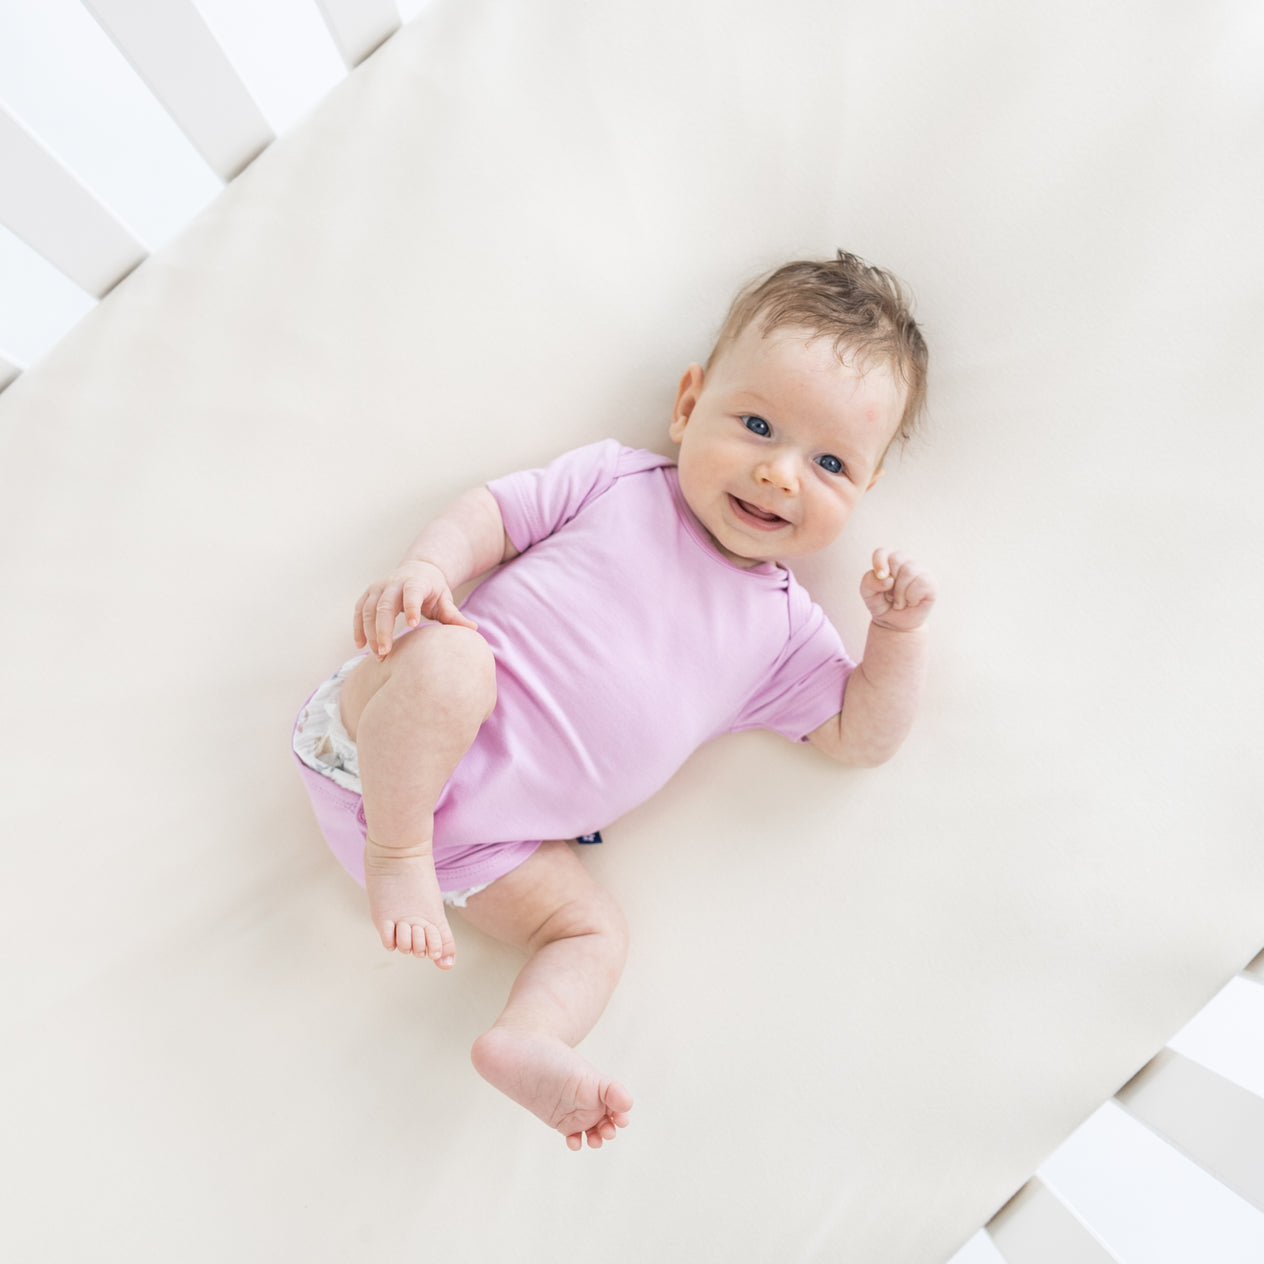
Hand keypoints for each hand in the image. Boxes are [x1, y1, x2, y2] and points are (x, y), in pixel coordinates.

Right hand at [352, 560, 477, 656]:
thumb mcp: (445, 599)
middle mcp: (394, 583)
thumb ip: (454, 615)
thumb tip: (473, 630)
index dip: (411, 607)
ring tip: (377, 654)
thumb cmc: (434, 590)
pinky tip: (360, 645)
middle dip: (383, 629)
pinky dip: (358, 627)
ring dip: (369, 632)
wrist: (418, 570)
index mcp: (416, 582)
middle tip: (385, 652)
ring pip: (368, 609)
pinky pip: (359, 611)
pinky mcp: (368, 594)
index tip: (413, 626)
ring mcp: (378, 588)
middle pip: (384, 605)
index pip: (412, 593)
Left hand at [860, 548, 936, 631]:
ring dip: (900, 593)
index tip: (881, 576)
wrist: (895, 624)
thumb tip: (888, 579)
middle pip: (896, 560)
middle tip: (891, 595)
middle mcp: (906, 561)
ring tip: (900, 601)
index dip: (880, 562)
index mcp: (889, 559)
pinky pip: (922, 583)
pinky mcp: (932, 583)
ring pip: (909, 571)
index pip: (883, 552)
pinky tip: (912, 602)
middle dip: (889, 583)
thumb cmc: (881, 603)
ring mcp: (921, 571)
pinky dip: (912, 597)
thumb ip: (869, 582)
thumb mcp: (868, 593)